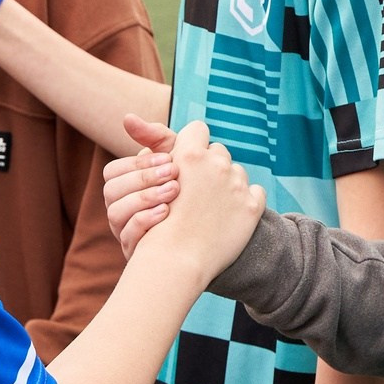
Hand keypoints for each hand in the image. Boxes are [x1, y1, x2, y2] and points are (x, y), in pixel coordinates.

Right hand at [103, 117, 182, 256]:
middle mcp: (117, 209)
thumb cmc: (186, 191)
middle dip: (144, 179)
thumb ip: (156, 138)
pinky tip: (169, 213)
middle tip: (174, 173)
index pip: (114, 171)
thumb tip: (127, 117)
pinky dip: (146, 222)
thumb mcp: (175, 160)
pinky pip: (128, 237)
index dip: (139, 164)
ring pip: (115, 214)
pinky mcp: (136, 252)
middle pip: (111, 190)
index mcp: (122, 187)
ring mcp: (123, 231)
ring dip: (145, 199)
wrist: (205, 233)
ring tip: (175, 192)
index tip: (169, 159)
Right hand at [131, 122, 261, 280]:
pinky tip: (228, 216)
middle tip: (195, 190)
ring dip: (227, 185)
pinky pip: (255, 193)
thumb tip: (128, 117)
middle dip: (208, 168)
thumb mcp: (148, 179)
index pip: (197, 131)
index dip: (190, 148)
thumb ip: (149, 142)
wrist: (175, 265)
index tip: (183, 166)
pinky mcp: (252, 208)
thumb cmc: (157, 222)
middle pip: (218, 152)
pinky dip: (244, 202)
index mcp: (190, 156)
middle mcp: (217, 166)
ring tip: (210, 208)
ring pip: (237, 172)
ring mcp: (238, 187)